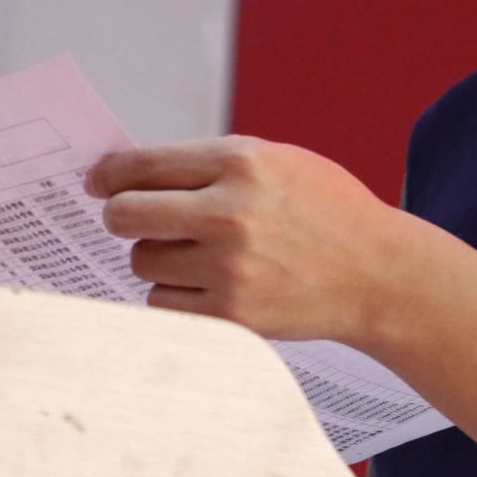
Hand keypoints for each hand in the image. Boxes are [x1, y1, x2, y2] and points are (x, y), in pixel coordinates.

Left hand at [84, 136, 398, 344]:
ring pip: (142, 262)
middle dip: (121, 215)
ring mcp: (228, 267)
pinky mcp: (230, 313)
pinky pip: (161, 302)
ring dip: (158, 258)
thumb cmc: (328, 211)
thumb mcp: (280, 163)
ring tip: (199, 255)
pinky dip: (175, 294)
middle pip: (126, 215)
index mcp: (242, 163)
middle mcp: (230, 213)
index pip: (144, 164)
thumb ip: (212, 165)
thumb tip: (133, 175)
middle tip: (129, 219)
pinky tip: (210, 284)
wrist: (378, 273)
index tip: (98, 181)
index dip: (109, 173)